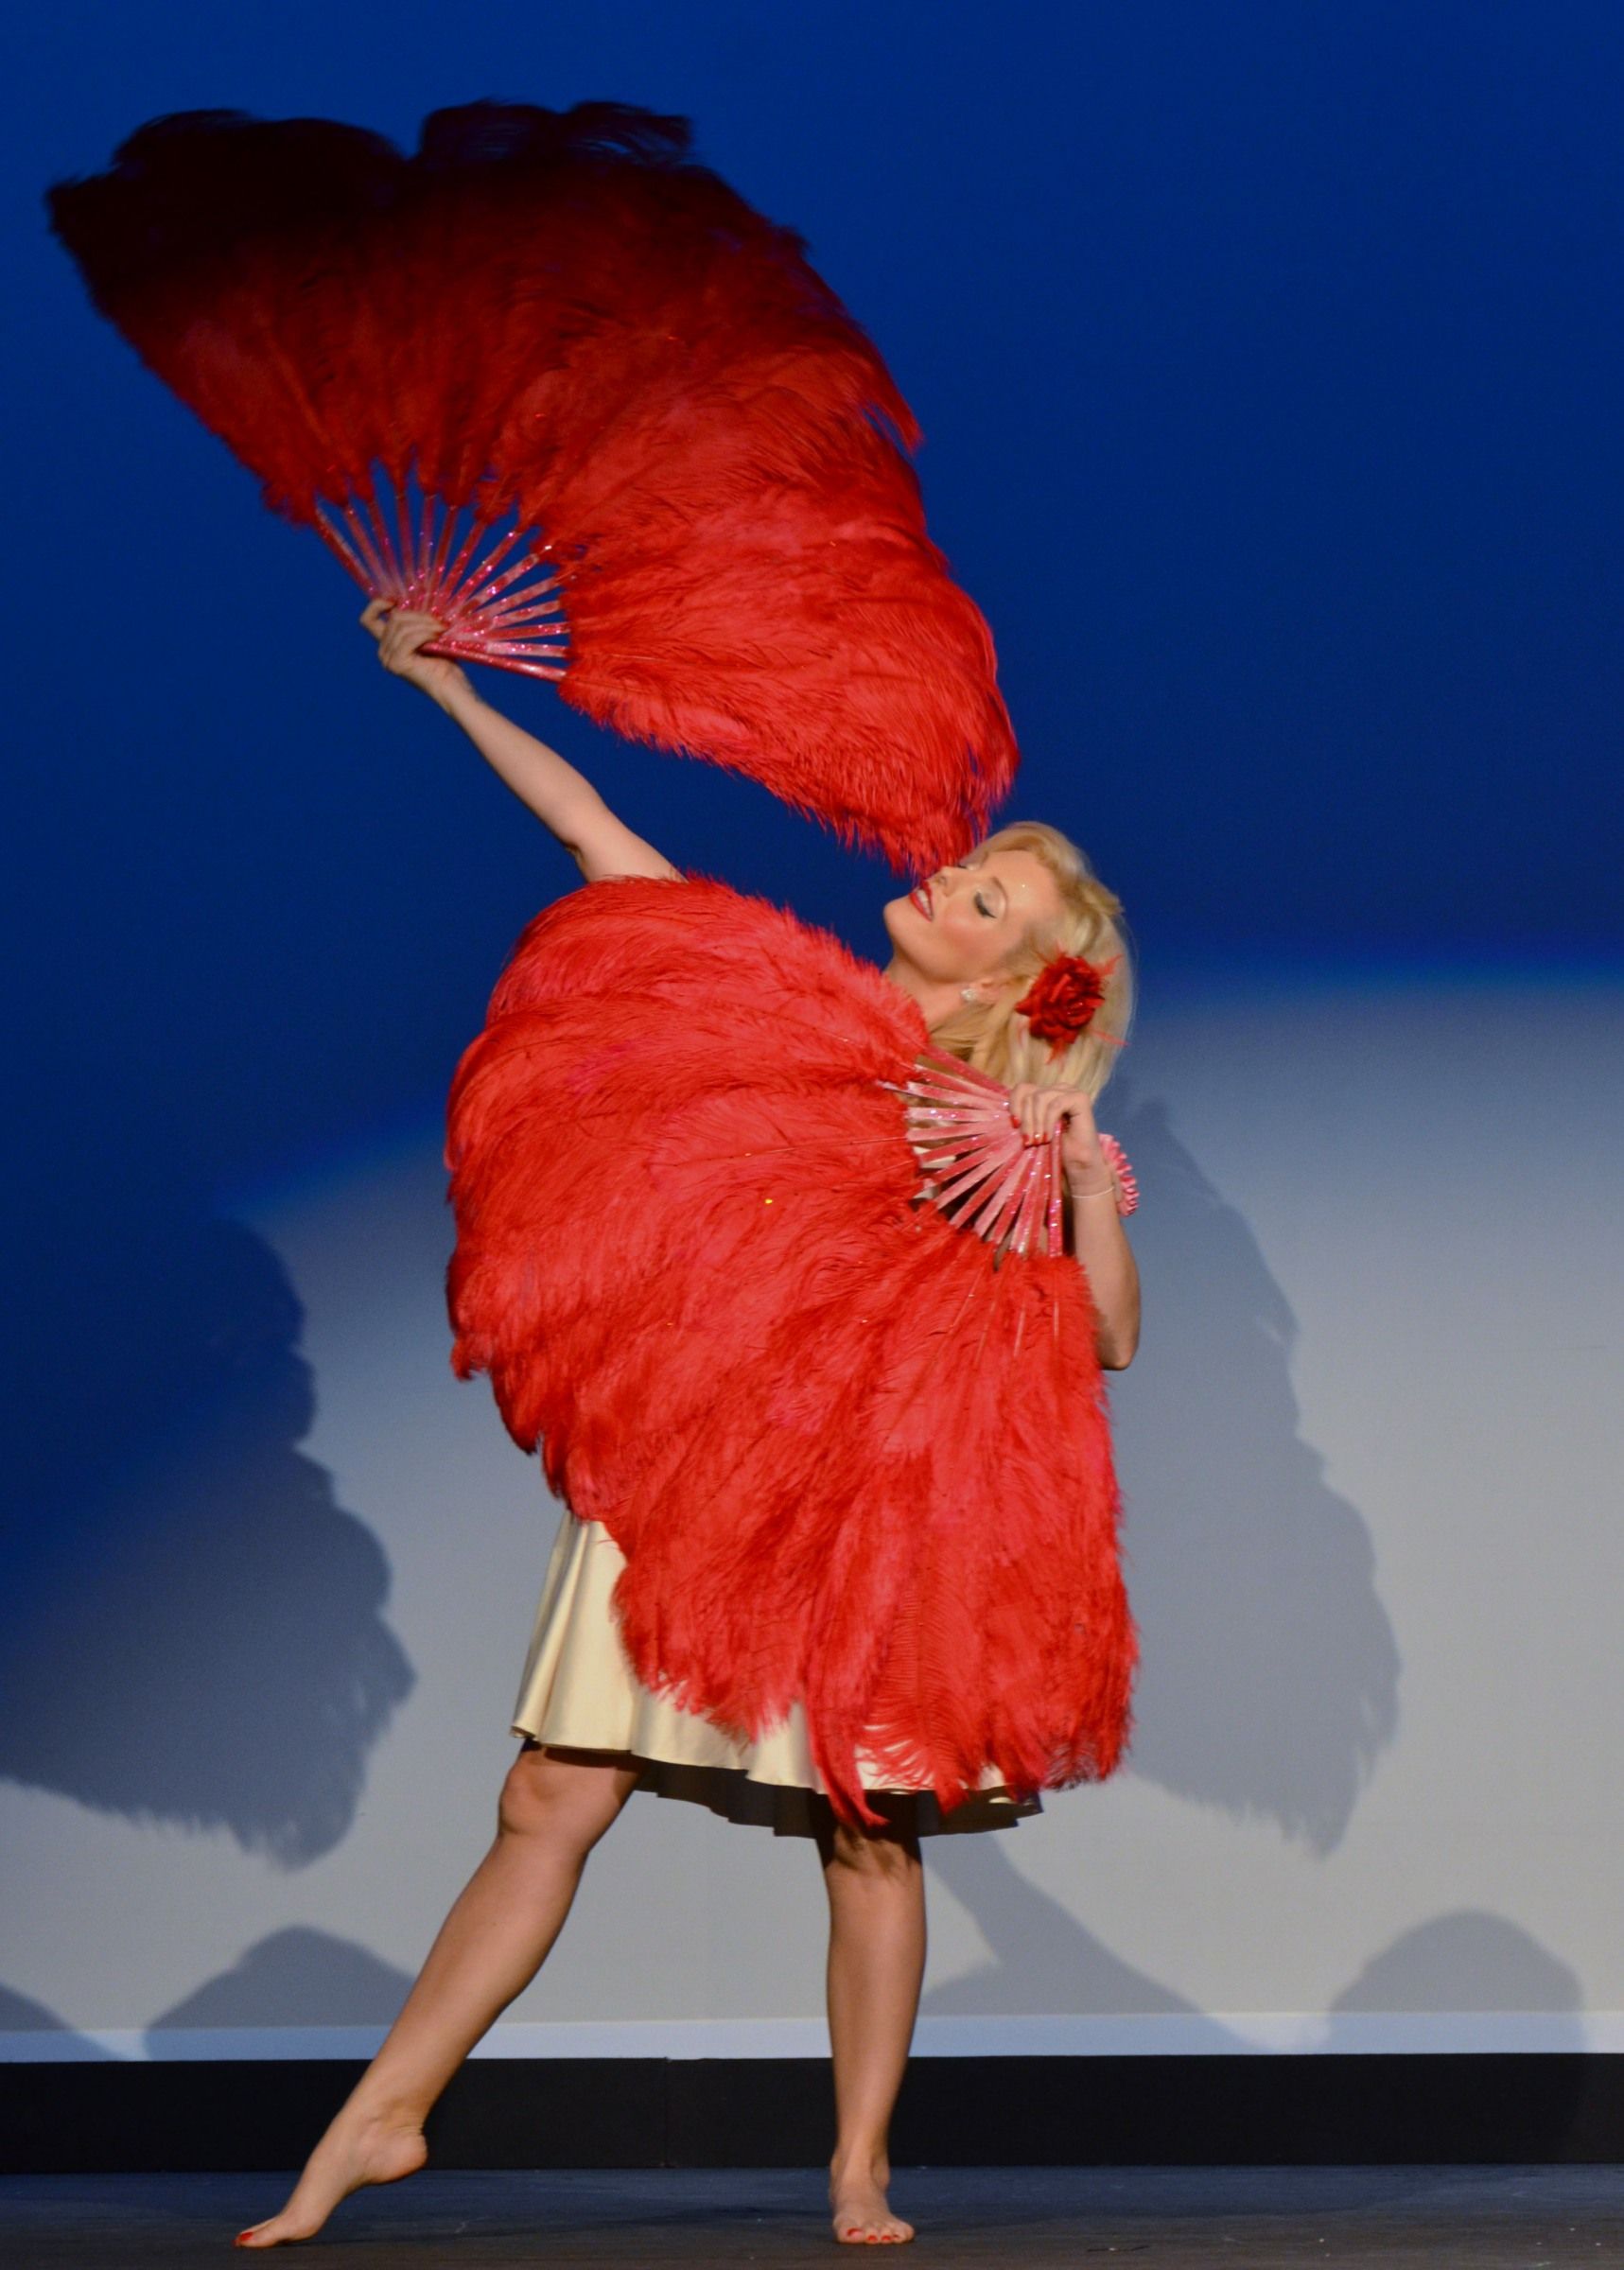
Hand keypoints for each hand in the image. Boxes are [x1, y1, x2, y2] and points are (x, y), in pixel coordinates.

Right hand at [360, 597, 469, 702]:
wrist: (453, 686)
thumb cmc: (445, 661)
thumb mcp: (427, 633)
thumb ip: (415, 620)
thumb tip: (410, 596)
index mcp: (387, 644)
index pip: (368, 620)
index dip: (378, 605)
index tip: (396, 599)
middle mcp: (383, 653)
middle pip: (393, 619)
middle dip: (418, 616)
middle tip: (439, 622)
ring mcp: (388, 660)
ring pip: (401, 626)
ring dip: (425, 624)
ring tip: (442, 629)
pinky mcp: (397, 664)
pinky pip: (408, 638)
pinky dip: (425, 634)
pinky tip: (437, 637)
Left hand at [1006, 1080, 1116, 1199]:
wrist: (1079, 1167)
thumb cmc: (1054, 1151)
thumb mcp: (1031, 1131)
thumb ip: (1022, 1118)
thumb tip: (1004, 1113)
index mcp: (1044, 1094)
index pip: (1022, 1088)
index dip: (1014, 1105)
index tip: (1015, 1125)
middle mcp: (1057, 1089)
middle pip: (1029, 1093)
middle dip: (1026, 1119)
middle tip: (1028, 1141)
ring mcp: (1070, 1092)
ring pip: (1040, 1097)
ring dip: (1036, 1122)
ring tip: (1038, 1141)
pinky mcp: (1080, 1099)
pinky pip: (1056, 1104)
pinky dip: (1048, 1121)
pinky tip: (1048, 1137)